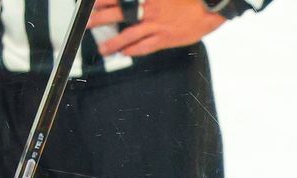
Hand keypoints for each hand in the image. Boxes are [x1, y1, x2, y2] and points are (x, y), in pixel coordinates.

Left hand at [92, 0, 226, 57]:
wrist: (209, 7)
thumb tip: (137, 3)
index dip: (103, 1)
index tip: (91, 4)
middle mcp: (148, 9)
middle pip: (117, 14)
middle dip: (99, 20)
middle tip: (86, 25)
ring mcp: (156, 25)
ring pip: (128, 35)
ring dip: (113, 42)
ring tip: (103, 48)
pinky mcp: (165, 38)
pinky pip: (145, 47)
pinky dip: (133, 50)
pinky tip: (125, 53)